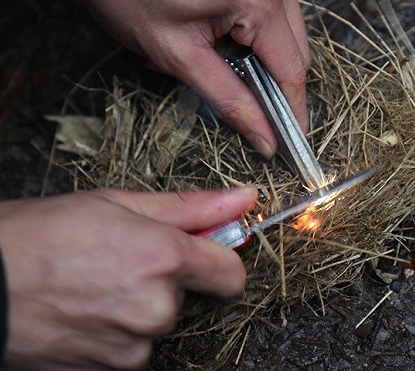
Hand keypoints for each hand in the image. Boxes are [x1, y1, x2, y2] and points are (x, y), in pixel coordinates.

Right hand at [0, 187, 256, 369]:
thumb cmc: (38, 236)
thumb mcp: (117, 204)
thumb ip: (191, 207)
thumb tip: (244, 199)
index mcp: (165, 259)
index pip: (232, 274)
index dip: (219, 262)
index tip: (203, 255)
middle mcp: (156, 308)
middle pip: (187, 296)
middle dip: (162, 281)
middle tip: (118, 261)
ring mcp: (132, 346)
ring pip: (156, 323)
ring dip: (135, 307)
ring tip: (92, 286)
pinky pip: (131, 347)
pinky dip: (115, 332)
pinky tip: (83, 311)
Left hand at [73, 0, 311, 158]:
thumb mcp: (178, 55)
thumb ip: (228, 100)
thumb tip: (263, 136)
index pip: (292, 70)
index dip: (292, 111)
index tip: (288, 140)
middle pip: (296, 50)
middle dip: (278, 84)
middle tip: (254, 110)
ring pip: (289, 30)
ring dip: (268, 58)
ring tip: (229, 65)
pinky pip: (274, 11)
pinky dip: (259, 34)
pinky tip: (228, 39)